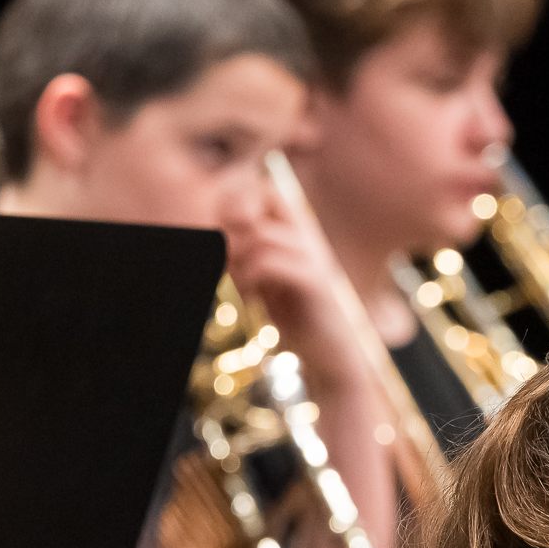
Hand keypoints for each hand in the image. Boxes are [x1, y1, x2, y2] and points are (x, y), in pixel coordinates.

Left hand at [226, 181, 366, 388]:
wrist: (332, 357)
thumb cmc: (297, 320)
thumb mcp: (268, 280)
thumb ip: (249, 253)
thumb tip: (216, 237)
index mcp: (298, 233)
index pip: (264, 191)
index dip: (236, 202)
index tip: (225, 236)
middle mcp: (309, 237)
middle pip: (264, 196)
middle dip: (234, 222)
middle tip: (229, 259)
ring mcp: (314, 258)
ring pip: (259, 236)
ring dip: (237, 262)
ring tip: (240, 288)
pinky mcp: (314, 282)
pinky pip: (267, 263)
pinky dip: (249, 279)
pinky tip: (253, 299)